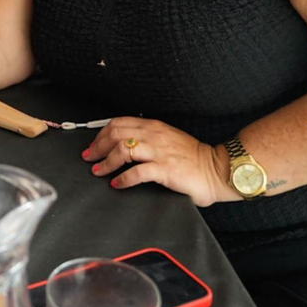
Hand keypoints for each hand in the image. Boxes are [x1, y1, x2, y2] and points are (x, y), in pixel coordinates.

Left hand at [80, 117, 235, 207]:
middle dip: (98, 146)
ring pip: (122, 150)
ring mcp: (159, 152)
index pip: (119, 123)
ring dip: (106, 162)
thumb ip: (149, 138)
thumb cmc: (193, 158)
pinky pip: (136, 172)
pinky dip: (122, 179)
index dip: (101, 133)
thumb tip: (125, 145)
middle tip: (89, 158)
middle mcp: (154, 135)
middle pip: (115, 134)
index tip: (93, 144)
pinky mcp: (164, 169)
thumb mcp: (168, 139)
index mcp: (154, 126)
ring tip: (98, 171)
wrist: (216, 169)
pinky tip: (117, 184)